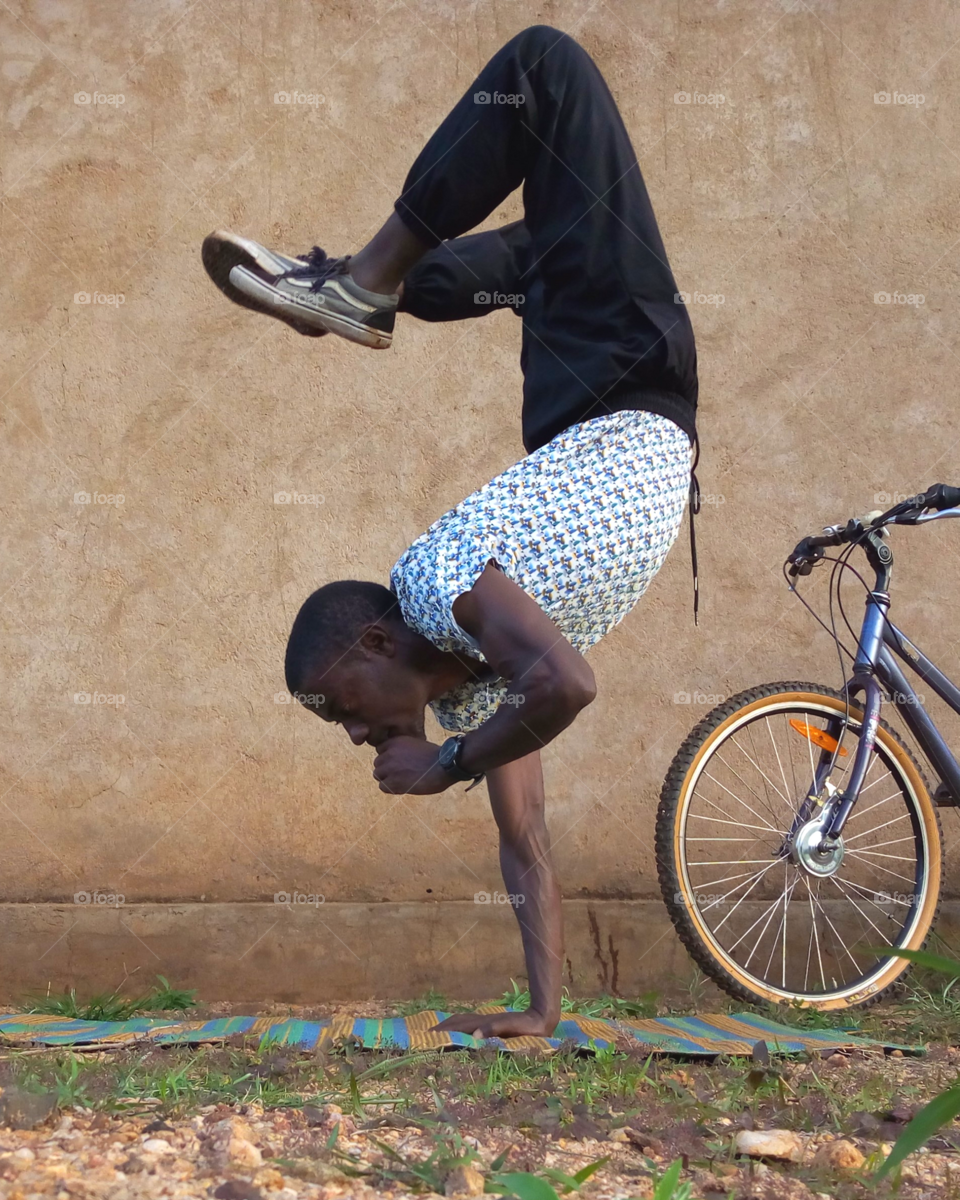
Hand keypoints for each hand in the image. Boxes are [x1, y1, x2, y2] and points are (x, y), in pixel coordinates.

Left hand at [373, 736, 451, 794]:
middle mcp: (389, 752)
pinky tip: (404, 787)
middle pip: (378, 763)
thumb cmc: (436, 756)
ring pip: (378, 775)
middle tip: (401, 774)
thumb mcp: (416, 744)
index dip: (389, 758)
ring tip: (402, 781)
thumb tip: (397, 759)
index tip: (399, 763)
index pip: (380, 750)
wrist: (444, 766)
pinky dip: (391, 789)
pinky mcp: (392, 781)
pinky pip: (382, 787)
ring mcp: (389, 767)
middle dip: (387, 769)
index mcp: (395, 741)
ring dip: (388, 779)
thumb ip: (403, 749)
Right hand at [430, 1008, 558, 1039]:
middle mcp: (481, 1021)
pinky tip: (458, 1032)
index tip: (428, 1037)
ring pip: (461, 1022)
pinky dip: (458, 1027)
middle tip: (425, 1037)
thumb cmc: (527, 1027)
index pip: (458, 1026)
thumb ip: (493, 1029)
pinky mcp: (491, 1025)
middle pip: (456, 1022)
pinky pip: (469, 1024)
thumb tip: (474, 1035)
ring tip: (436, 1034)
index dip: (444, 1031)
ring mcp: (486, 1022)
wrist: (540, 1019)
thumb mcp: (511, 1028)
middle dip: (441, 1028)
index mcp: (483, 1024)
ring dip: (448, 1027)